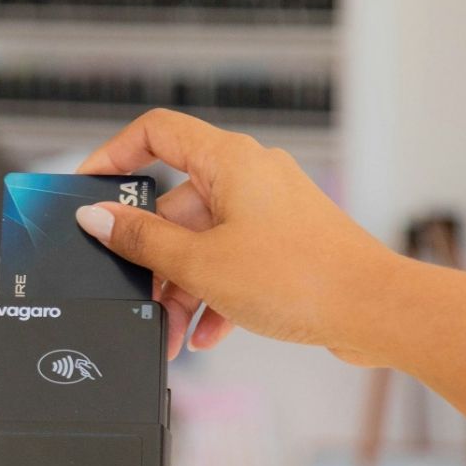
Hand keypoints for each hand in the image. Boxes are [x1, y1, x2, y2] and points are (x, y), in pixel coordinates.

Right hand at [74, 109, 402, 364]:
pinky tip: (208, 333)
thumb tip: (97, 219)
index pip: (156, 132)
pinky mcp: (288, 242)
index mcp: (230, 161)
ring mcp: (272, 209)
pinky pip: (234, 258)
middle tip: (139, 297)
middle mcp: (252, 176)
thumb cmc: (302, 278)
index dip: (114, 155)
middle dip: (154, 257)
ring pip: (205, 239)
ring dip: (183, 286)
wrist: (377, 311)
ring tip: (174, 331)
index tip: (88, 190)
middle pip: (177, 204)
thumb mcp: (201, 264)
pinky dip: (216, 292)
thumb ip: (141, 240)